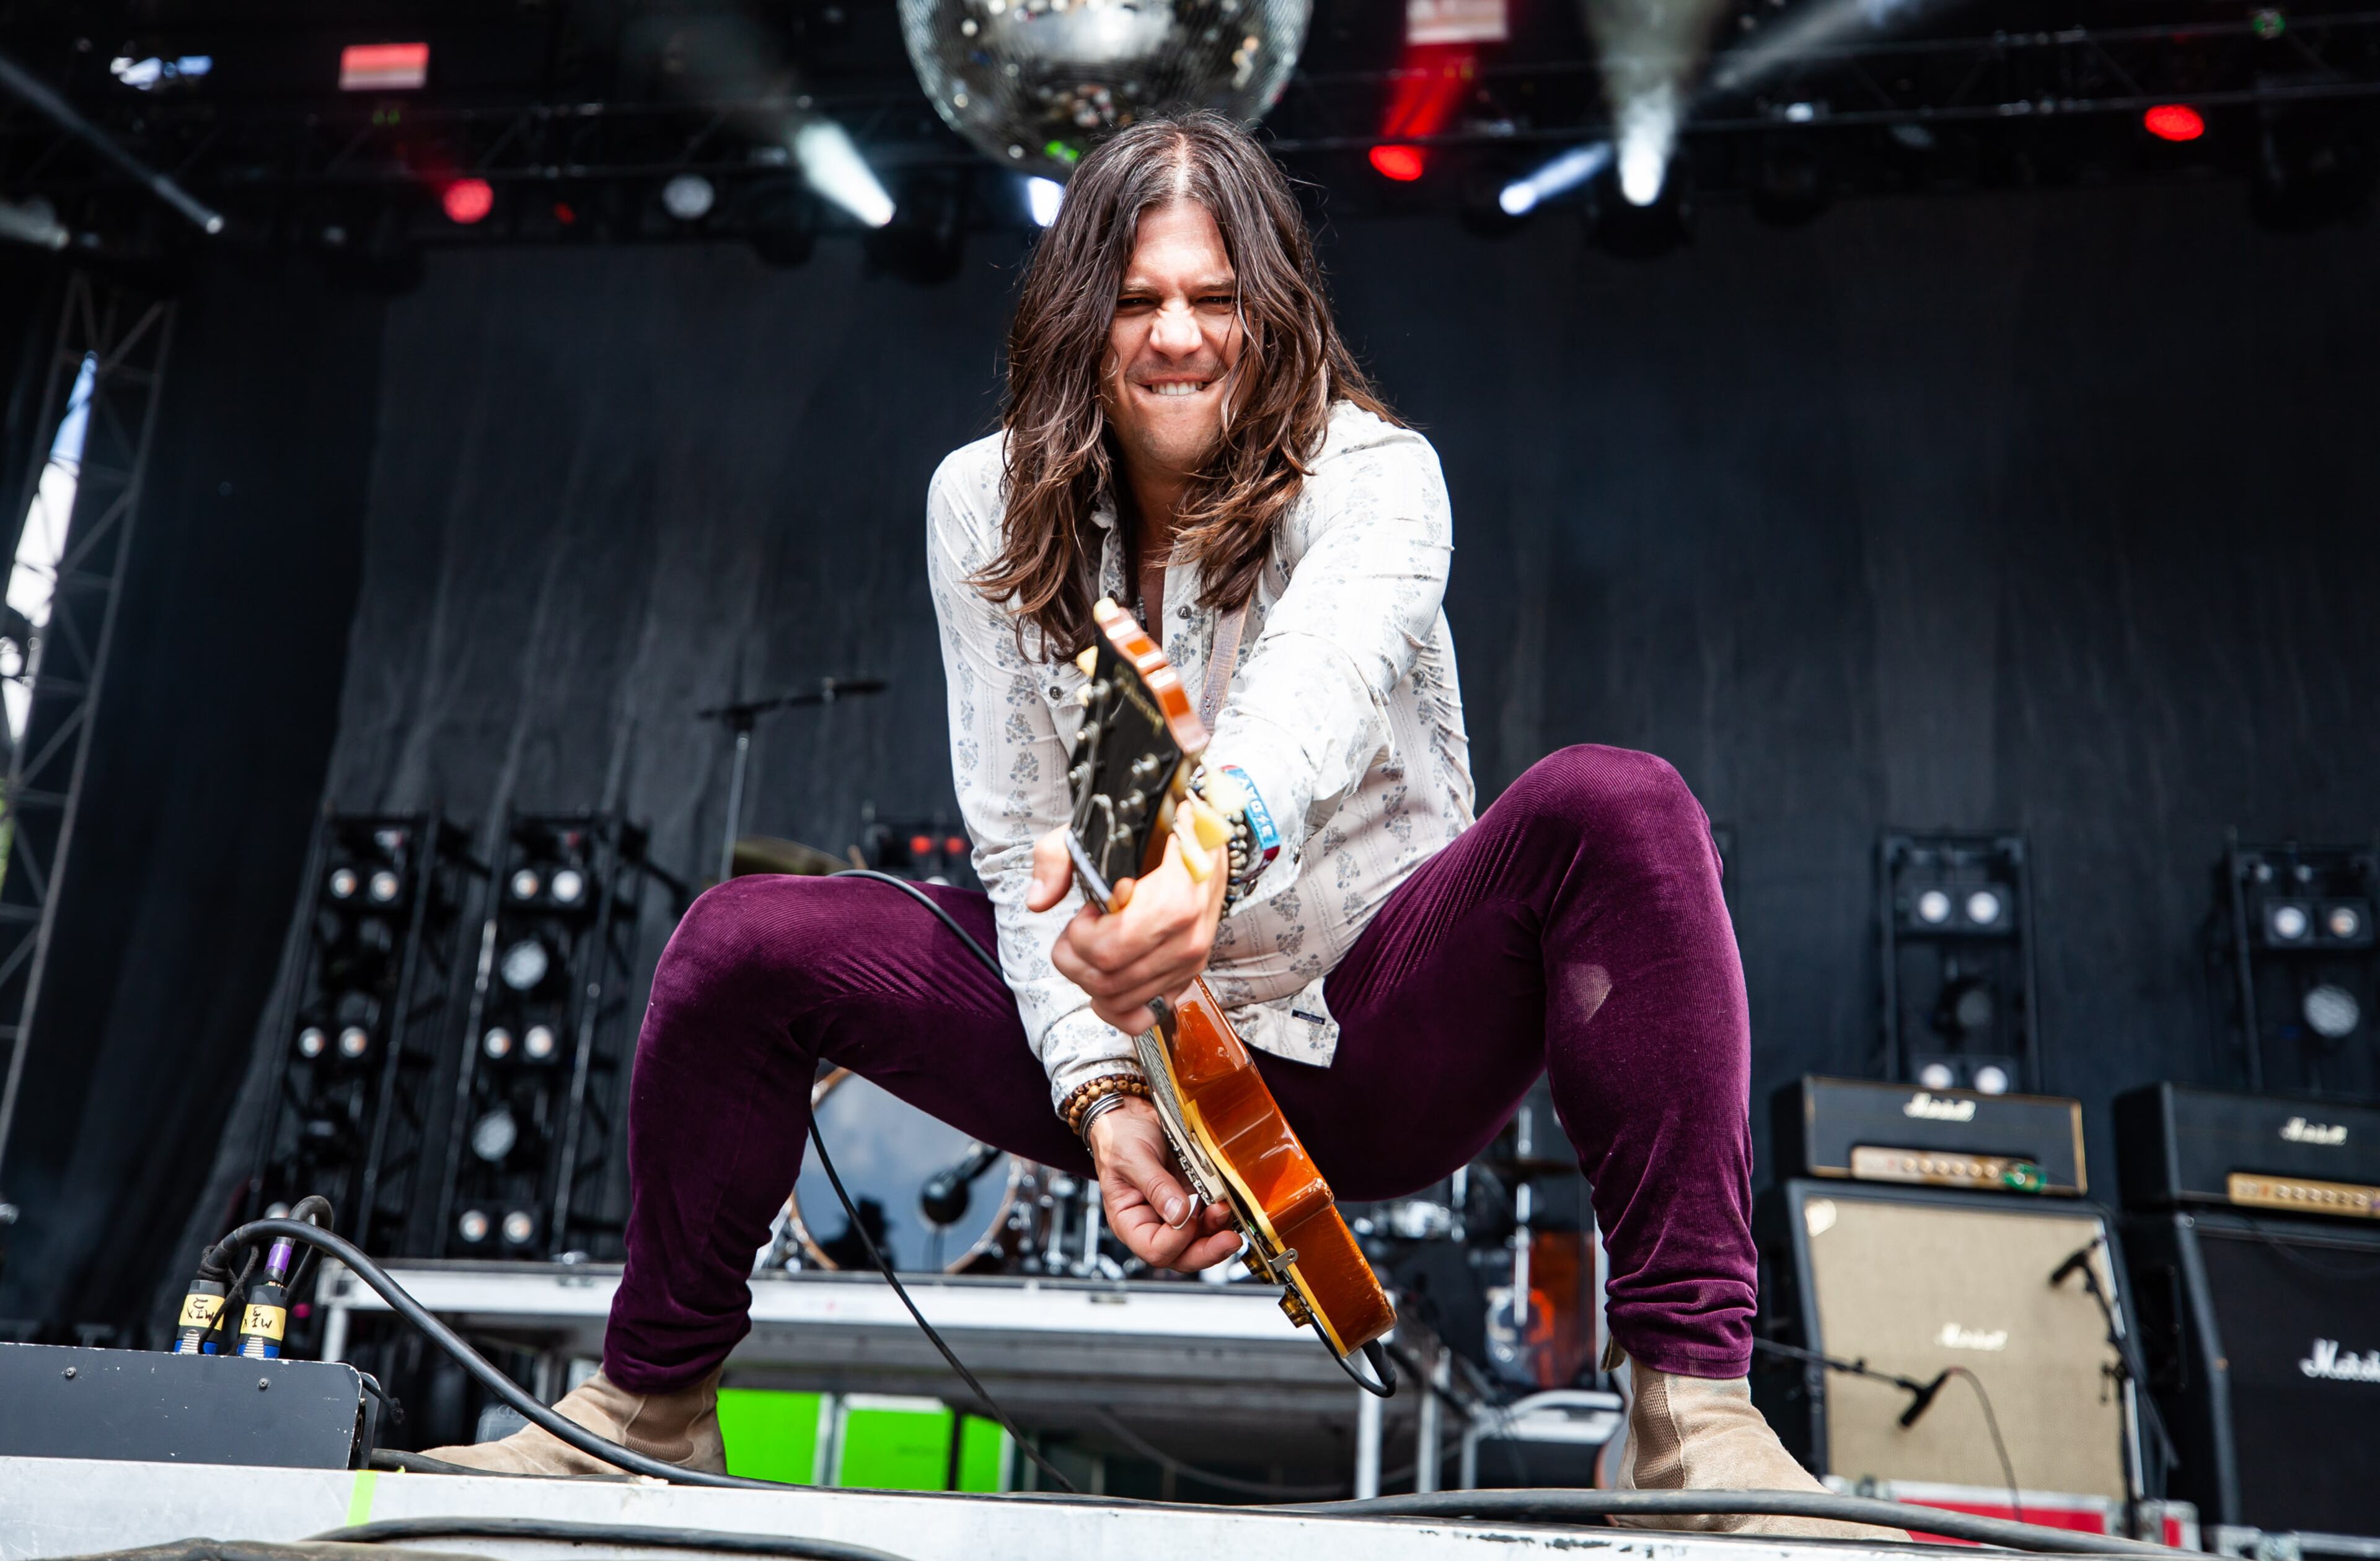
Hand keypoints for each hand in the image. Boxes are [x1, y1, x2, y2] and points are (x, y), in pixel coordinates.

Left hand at [1026, 813, 1228, 1034]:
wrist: (1203, 839)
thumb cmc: (1151, 834)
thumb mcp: (1098, 830)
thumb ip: (1058, 858)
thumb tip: (1038, 900)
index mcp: (1172, 901)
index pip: (1106, 950)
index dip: (1080, 933)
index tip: (1088, 909)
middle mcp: (1187, 939)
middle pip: (1106, 979)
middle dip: (1074, 958)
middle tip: (1079, 930)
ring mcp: (1190, 961)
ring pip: (1118, 1000)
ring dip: (1090, 979)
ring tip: (1095, 945)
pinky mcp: (1187, 976)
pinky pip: (1143, 1017)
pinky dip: (1115, 1009)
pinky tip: (1104, 981)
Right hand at [1085, 1096, 1239, 1270]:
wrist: (1131, 1117)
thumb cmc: (1119, 1138)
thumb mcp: (1131, 1158)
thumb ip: (1155, 1186)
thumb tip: (1179, 1214)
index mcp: (1130, 1221)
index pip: (1154, 1249)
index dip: (1176, 1241)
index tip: (1189, 1217)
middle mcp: (1153, 1224)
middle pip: (1182, 1255)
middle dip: (1207, 1250)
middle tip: (1228, 1239)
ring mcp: (1176, 1214)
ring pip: (1200, 1241)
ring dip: (1218, 1231)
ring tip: (1225, 1209)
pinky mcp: (1193, 1201)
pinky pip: (1210, 1219)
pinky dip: (1222, 1217)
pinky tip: (1226, 1203)